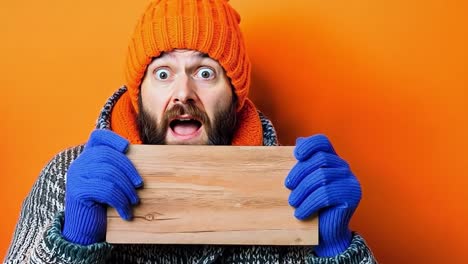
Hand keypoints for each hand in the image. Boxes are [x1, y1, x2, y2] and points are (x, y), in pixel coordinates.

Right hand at [62, 129, 142, 244]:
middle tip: (139, 185)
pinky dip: (120, 201)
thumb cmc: (103, 205)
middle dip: (128, 169)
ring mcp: (76, 176)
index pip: (97, 137)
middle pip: (107, 155)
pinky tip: (126, 213)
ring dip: (126, 188)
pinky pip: (105, 190)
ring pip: (108, 172)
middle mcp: (79, 163)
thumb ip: (118, 169)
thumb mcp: (111, 182)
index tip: (127, 147)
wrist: (85, 230)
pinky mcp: (77, 191)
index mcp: (88, 157)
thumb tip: (144, 159)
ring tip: (134, 201)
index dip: (113, 138)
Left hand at [285, 134, 360, 256]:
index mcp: (331, 159)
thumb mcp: (305, 183)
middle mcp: (343, 166)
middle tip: (288, 187)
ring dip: (303, 190)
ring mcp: (350, 180)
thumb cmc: (313, 205)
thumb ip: (303, 164)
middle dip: (300, 172)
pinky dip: (309, 204)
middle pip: (320, 159)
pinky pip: (327, 194)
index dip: (309, 144)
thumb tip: (299, 141)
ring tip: (293, 202)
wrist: (327, 232)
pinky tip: (300, 213)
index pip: (322, 142)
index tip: (296, 155)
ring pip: (322, 177)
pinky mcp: (352, 195)